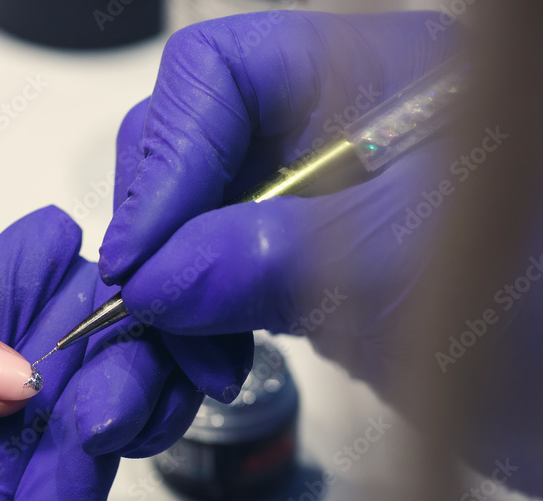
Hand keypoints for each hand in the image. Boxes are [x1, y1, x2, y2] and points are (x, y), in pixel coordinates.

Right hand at [100, 11, 459, 397]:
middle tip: (151, 318)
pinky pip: (214, 292)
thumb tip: (151, 281)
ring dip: (161, 307)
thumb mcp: (400, 266)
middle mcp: (329, 139)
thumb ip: (260, 260)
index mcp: (367, 80)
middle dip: (156, 244)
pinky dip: (189, 339)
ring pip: (187, 235)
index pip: (215, 78)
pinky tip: (194, 379)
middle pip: (186, 158)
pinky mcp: (305, 282)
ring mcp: (312, 214)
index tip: (143, 255)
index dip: (163, 160)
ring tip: (173, 373)